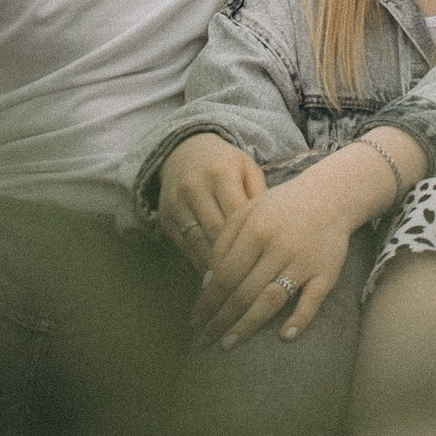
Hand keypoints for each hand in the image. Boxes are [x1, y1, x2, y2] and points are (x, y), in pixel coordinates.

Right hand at [157, 134, 266, 272]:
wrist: (185, 152)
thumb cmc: (226, 164)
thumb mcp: (247, 169)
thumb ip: (260, 196)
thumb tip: (271, 232)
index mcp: (220, 173)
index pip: (236, 215)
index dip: (250, 240)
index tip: (266, 261)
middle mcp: (194, 187)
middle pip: (216, 231)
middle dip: (234, 257)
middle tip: (253, 280)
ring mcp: (176, 203)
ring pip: (198, 242)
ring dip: (215, 265)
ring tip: (235, 284)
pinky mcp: (165, 217)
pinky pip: (184, 245)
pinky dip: (199, 261)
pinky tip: (215, 275)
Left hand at [193, 151, 384, 347]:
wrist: (331, 195)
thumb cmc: (281, 207)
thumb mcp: (247, 212)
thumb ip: (224, 242)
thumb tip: (206, 283)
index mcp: (256, 231)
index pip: (225, 275)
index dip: (207, 301)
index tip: (195, 320)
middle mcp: (279, 248)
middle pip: (244, 292)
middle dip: (220, 320)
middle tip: (203, 341)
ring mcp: (304, 262)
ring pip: (271, 300)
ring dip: (248, 325)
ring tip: (228, 344)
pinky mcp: (327, 273)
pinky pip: (312, 301)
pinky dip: (299, 319)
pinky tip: (285, 336)